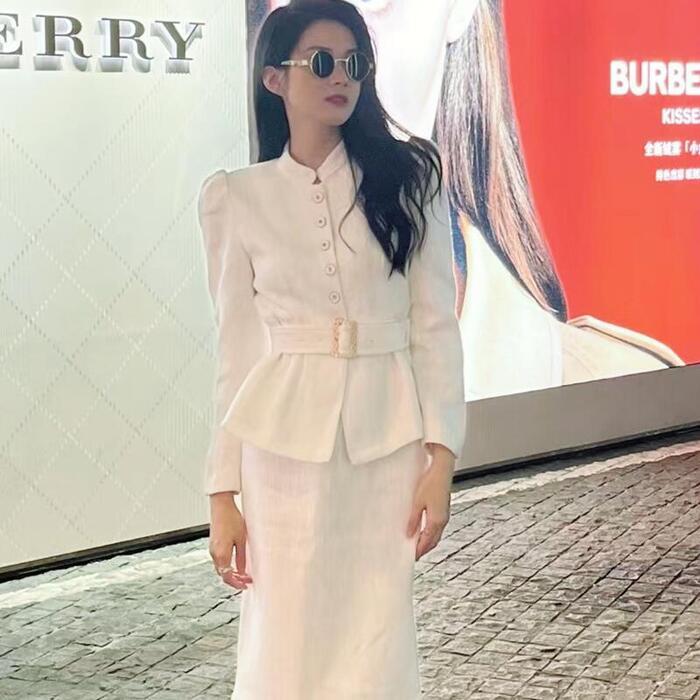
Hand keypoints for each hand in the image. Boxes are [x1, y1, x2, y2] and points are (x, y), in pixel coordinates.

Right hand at [208, 492, 252, 589]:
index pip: (227, 576)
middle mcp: (213, 554)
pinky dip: (227, 565)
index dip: (236, 584)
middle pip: (222, 574)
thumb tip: (243, 571)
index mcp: (220, 554)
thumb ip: (241, 557)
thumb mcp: (241, 539)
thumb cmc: (232, 519)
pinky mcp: (213, 544)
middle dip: (234, 580)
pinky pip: (219, 560)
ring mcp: (212, 549)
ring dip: (231, 573)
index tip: (245, 586)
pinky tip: (236, 564)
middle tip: (247, 581)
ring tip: (243, 574)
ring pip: (220, 568)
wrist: (221, 506)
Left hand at [406, 443, 454, 560]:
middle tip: (413, 554)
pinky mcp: (444, 509)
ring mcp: (445, 515)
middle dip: (424, 549)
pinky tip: (422, 529)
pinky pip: (437, 527)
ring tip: (416, 544)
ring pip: (436, 534)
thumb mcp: (417, 502)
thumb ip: (413, 519)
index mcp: (436, 521)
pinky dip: (430, 533)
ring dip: (427, 541)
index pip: (427, 542)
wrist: (443, 469)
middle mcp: (442, 520)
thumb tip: (408, 534)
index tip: (411, 557)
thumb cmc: (430, 483)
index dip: (419, 551)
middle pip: (433, 541)